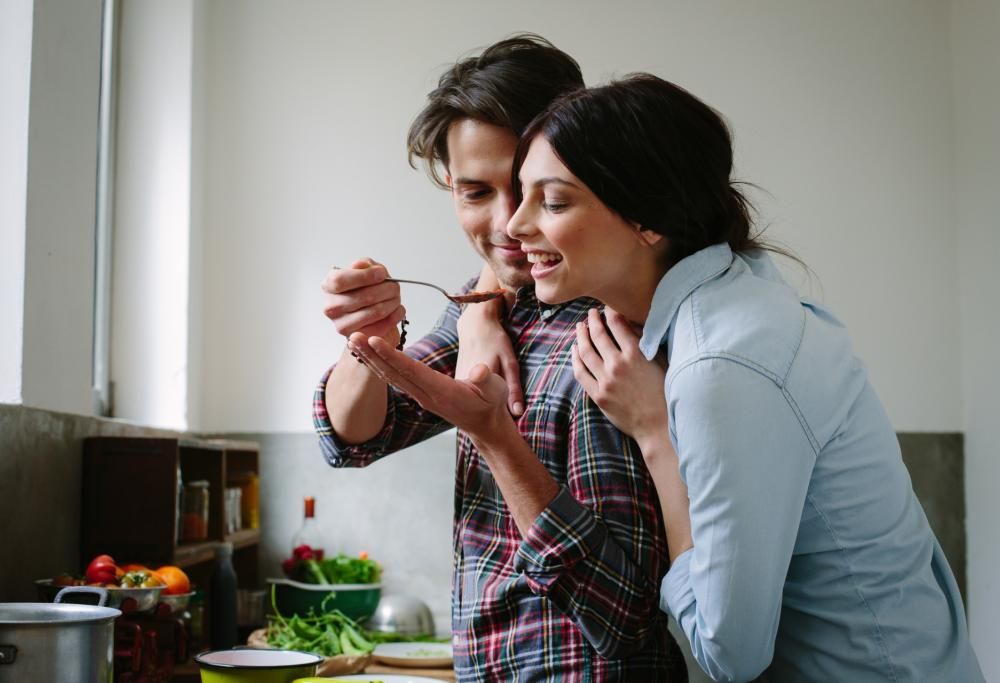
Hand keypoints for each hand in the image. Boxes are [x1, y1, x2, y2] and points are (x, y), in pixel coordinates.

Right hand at [321, 258, 405, 344]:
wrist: (367, 311)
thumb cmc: (363, 288)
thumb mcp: (363, 270)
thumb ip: (364, 264)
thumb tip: (362, 265)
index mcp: (328, 287)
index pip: (341, 281)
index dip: (365, 276)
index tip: (382, 274)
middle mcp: (331, 308)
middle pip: (363, 297)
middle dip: (386, 289)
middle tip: (395, 286)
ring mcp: (342, 325)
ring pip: (376, 312)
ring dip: (392, 301)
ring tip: (396, 296)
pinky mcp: (358, 338)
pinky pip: (383, 325)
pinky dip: (395, 315)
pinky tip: (396, 308)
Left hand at [348, 333, 514, 438]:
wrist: (484, 425)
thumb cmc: (490, 403)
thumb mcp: (495, 390)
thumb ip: (486, 380)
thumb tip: (480, 371)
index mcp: (441, 391)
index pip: (411, 370)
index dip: (392, 355)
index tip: (374, 340)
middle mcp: (425, 394)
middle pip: (393, 372)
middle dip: (371, 354)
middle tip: (352, 336)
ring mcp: (420, 396)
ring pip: (390, 375)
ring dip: (370, 359)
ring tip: (353, 343)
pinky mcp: (419, 394)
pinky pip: (395, 378)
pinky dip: (379, 365)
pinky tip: (368, 355)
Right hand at [457, 300, 524, 416]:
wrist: (476, 323)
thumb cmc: (495, 340)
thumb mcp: (510, 363)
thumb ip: (514, 388)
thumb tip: (517, 413)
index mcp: (479, 384)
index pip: (490, 411)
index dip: (498, 422)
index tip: (505, 433)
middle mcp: (464, 385)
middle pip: (479, 409)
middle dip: (489, 417)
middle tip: (500, 427)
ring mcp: (457, 382)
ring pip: (471, 402)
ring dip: (480, 408)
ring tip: (489, 418)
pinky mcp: (455, 379)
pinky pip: (466, 395)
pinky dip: (473, 399)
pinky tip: (478, 403)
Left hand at [572, 307, 668, 446]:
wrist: (657, 424)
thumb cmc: (663, 392)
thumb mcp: (660, 362)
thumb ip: (645, 342)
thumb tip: (632, 324)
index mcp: (635, 354)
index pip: (617, 324)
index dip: (610, 312)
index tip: (607, 307)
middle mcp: (617, 365)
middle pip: (598, 335)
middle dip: (592, 320)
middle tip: (590, 314)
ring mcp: (605, 380)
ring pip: (585, 351)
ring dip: (581, 336)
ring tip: (580, 327)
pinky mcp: (598, 395)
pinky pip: (580, 372)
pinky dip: (575, 358)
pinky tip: (574, 349)